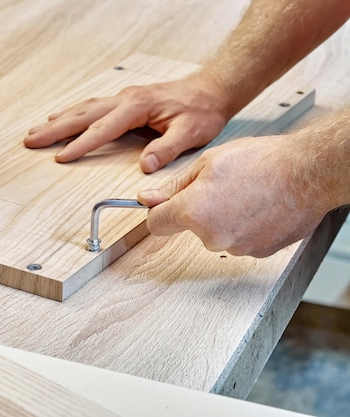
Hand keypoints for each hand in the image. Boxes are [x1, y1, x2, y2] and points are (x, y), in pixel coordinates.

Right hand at [24, 74, 230, 172]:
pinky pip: (91, 106)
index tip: (60, 156)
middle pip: (82, 115)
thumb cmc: (200, 111)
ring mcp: (122, 98)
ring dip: (58, 120)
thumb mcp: (190, 132)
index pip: (102, 129)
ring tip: (36, 130)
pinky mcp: (123, 101)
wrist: (209, 90)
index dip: (80, 144)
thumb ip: (166, 148)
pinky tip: (61, 117)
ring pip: (82, 108)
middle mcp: (124, 99)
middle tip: (30, 140)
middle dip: (54, 129)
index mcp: (136, 107)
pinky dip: (72, 113)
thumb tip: (145, 166)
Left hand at [137, 134, 332, 256]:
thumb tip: (148, 199)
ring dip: (223, 218)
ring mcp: (236, 247)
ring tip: (246, 194)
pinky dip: (244, 226)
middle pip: (189, 227)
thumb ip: (174, 186)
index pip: (155, 224)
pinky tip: (259, 207)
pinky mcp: (257, 253)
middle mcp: (212, 236)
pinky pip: (238, 239)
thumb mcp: (208, 163)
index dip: (158, 211)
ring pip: (215, 233)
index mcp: (193, 212)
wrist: (309, 172)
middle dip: (197, 209)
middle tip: (221, 186)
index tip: (163, 205)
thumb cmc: (263, 161)